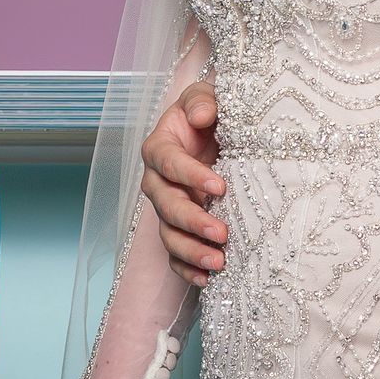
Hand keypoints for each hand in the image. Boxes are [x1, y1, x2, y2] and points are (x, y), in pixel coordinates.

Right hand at [142, 85, 225, 281]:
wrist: (220, 135)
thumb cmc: (213, 114)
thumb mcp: (210, 98)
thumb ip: (204, 101)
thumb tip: (202, 115)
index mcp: (160, 148)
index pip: (169, 162)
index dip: (191, 175)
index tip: (220, 186)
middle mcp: (158, 181)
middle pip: (166, 205)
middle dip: (192, 221)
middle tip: (221, 233)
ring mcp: (167, 208)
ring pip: (169, 234)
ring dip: (191, 251)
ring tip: (218, 263)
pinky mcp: (178, 228)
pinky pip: (175, 255)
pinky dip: (188, 269)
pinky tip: (207, 280)